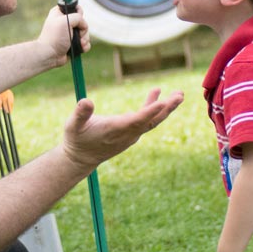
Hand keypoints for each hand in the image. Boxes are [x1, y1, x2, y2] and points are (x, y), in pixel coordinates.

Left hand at [37, 5, 89, 66]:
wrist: (49, 55)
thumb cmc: (55, 37)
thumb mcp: (66, 21)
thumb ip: (78, 17)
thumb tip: (83, 26)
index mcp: (60, 13)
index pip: (74, 7)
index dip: (78, 12)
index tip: (75, 19)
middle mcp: (65, 22)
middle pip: (82, 21)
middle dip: (83, 29)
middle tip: (78, 34)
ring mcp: (69, 33)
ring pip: (85, 32)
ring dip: (85, 39)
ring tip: (80, 44)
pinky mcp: (73, 43)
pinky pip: (84, 42)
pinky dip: (84, 46)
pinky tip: (81, 49)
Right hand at [62, 88, 183, 170]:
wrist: (81, 158)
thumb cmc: (76, 139)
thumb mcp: (72, 125)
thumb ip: (80, 113)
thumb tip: (86, 101)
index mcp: (114, 130)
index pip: (136, 121)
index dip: (149, 111)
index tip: (163, 102)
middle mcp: (126, 133)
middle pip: (150, 121)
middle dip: (166, 108)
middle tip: (180, 96)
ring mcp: (130, 134)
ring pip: (151, 121)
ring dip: (165, 108)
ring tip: (179, 94)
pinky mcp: (130, 132)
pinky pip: (145, 120)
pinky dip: (153, 107)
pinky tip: (157, 93)